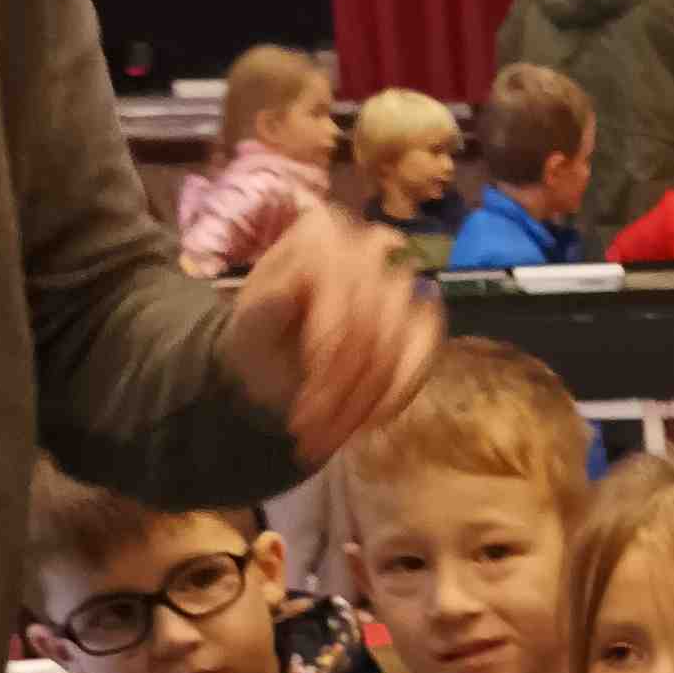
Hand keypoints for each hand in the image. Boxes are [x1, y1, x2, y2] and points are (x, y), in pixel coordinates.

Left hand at [225, 210, 441, 464]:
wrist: (276, 361)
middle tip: (310, 433)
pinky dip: (398, 395)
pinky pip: (425, 355)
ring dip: (363, 403)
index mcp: (322, 235)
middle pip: (371, 330)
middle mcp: (368, 248)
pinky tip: (369, 421)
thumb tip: (285, 291)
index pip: (341, 301)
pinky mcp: (423, 317)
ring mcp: (401, 281)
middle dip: (340, 392)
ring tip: (330, 436)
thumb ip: (263, 306)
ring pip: (395, 349)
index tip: (301, 408)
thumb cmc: (258, 338)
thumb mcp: (248, 323)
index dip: (325, 363)